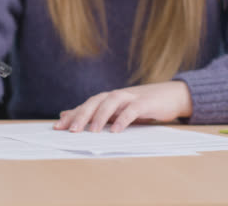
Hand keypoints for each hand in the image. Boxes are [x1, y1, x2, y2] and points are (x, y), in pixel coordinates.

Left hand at [54, 81, 192, 132]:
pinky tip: (117, 131)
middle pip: (95, 102)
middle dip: (82, 115)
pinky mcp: (145, 103)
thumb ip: (91, 113)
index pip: (85, 106)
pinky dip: (124, 119)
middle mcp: (115, 96)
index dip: (71, 116)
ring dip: (101, 116)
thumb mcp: (114, 111)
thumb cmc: (139, 105)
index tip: (57, 127)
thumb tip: (65, 115)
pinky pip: (132, 110)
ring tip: (92, 131)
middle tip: (71, 130)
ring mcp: (130, 97)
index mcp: (107, 99)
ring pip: (111, 103)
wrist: (170, 96)